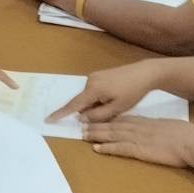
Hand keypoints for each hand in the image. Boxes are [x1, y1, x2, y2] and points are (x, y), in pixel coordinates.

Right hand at [46, 62, 163, 124]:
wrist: (145, 73)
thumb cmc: (133, 92)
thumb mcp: (117, 109)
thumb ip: (97, 115)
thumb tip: (81, 118)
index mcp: (93, 89)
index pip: (73, 105)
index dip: (61, 114)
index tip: (48, 119)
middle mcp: (90, 81)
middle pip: (83, 102)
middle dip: (90, 111)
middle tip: (110, 112)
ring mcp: (94, 76)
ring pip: (89, 98)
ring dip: (97, 105)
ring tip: (116, 104)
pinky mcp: (100, 75)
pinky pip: (94, 92)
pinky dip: (99, 99)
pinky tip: (114, 98)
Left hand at [83, 116, 193, 169]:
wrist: (191, 141)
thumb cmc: (186, 136)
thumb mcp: (169, 127)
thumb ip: (159, 128)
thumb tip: (157, 130)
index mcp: (146, 122)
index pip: (122, 119)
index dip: (108, 119)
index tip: (97, 118)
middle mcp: (138, 128)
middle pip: (113, 125)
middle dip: (96, 125)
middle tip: (82, 125)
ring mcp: (138, 138)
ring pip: (112, 134)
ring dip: (96, 134)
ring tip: (83, 134)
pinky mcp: (139, 150)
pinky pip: (119, 148)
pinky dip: (107, 148)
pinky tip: (96, 149)